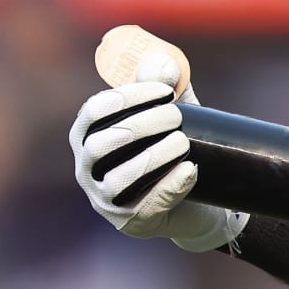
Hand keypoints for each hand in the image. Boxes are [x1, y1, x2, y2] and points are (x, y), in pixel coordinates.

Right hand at [69, 52, 247, 251]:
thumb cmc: (177, 147)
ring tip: (184, 143)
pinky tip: (191, 170)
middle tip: (177, 116)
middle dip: (142, 126)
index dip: (127, 96)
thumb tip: (164, 65)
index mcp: (90, 135)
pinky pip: (146, 207)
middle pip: (102, 144)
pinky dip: (169, 187)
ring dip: (153, 157)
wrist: (200, 199)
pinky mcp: (133, 223)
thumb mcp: (175, 113)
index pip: (94, 112)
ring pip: (118, 179)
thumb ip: (170, 87)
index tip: (166, 91)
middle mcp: (88, 169)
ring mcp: (106, 199)